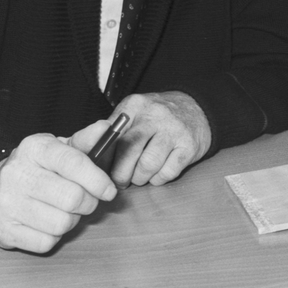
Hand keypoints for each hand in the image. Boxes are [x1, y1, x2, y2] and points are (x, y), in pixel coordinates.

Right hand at [0, 133, 116, 252]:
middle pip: (72, 198)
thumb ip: (85, 141)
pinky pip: (46, 242)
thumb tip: (106, 128)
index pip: (73, 162)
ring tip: (65, 211)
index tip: (109, 190)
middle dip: (88, 203)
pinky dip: (54, 236)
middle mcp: (17, 173)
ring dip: (72, 221)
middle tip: (86, 200)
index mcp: (34, 148)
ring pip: (61, 223)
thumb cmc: (39, 168)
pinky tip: (47, 223)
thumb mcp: (59, 149)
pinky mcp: (3, 230)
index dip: (98, 179)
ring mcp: (7, 203)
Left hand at [72, 92, 210, 187]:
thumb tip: (91, 157)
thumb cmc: (156, 118)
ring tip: (140, 176)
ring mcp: (173, 130)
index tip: (102, 170)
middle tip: (120, 181)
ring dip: (140, 178)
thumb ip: (113, 131)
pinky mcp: (189, 146)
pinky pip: (166, 173)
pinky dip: (158, 179)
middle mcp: (154, 115)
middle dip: (120, 174)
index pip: (110, 135)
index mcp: (134, 106)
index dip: (104, 158)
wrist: (196, 108)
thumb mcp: (134, 113)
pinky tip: (158, 172)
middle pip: (128, 151)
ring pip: (147, 165)